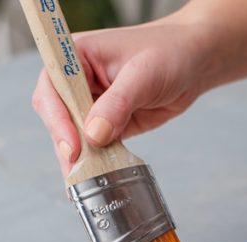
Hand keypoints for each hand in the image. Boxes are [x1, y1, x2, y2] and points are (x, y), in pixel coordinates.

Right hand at [31, 18, 214, 173]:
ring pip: (74, 136)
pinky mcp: (107, 124)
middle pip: (58, 116)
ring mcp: (91, 104)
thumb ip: (118, 103)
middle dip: (66, 144)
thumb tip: (93, 134)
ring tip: (84, 184)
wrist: (193, 62)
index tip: (73, 144)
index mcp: (76, 56)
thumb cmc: (168, 52)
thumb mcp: (143, 74)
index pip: (53, 88)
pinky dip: (95, 163)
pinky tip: (97, 179)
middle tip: (78, 171)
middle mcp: (78, 81)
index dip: (57, 117)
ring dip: (79, 159)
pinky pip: (95, 146)